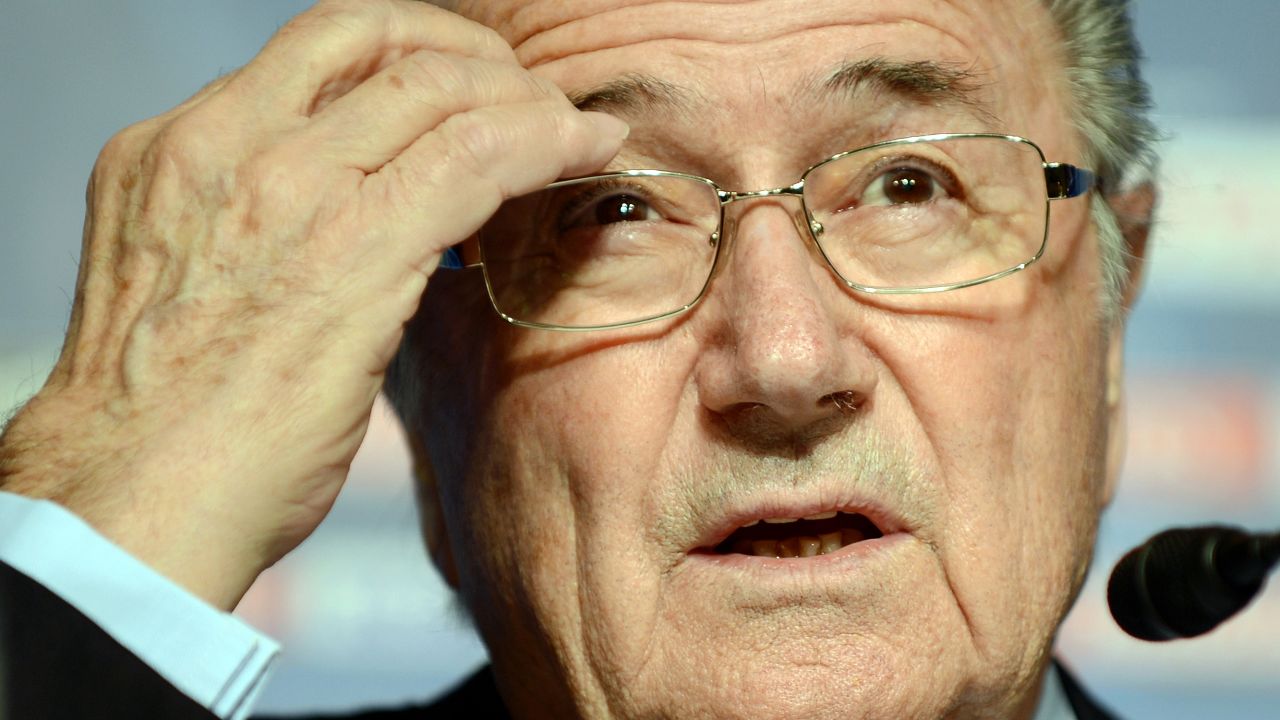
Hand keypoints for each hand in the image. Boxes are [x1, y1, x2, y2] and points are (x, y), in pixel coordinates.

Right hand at [0, 0, 625, 609]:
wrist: (132, 503)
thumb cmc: (168, 427)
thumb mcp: (192, 286)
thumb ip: (262, 231)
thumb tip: (362, 222)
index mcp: (177, 148)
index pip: (315, 50)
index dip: (407, 53)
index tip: (458, 88)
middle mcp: (225, 142)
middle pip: (376, 37)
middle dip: (468, 53)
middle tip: (520, 94)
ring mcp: (287, 186)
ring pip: (438, 85)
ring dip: (522, 95)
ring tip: (568, 123)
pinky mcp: (355, 246)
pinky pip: (476, 155)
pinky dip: (545, 138)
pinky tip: (584, 147)